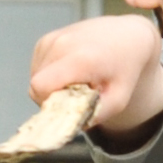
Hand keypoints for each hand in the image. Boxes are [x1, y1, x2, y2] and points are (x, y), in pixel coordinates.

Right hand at [31, 14, 162, 137]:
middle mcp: (61, 44)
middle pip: (35, 85)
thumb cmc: (124, 70)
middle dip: (51, 98)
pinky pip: (37, 67)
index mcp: (79, 59)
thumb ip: (95, 116)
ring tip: (74, 82)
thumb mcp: (119, 100)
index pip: (40, 86)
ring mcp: (52, 39)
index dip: (48, 103)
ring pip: (35, 77)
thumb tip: (71, 126)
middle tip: (75, 96)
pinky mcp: (47, 38)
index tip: (66, 106)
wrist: (127, 36)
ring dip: (50, 86)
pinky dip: (49, 75)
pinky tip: (69, 72)